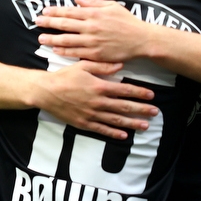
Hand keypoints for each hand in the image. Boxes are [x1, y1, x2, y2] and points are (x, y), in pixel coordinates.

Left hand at [36, 0, 150, 61]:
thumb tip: (77, 0)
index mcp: (94, 14)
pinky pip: (76, 53)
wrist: (141, 40)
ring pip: (67, 40)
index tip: (44, 11)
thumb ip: (93, 3)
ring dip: (52, 39)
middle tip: (37, 22)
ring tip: (41, 38)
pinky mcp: (96, 54)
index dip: (55, 11)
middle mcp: (91, 27)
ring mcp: (92, 42)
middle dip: (49, 23)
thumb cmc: (127, 21)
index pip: (69, 12)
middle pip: (65, 25)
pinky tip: (55, 50)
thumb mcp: (112, 6)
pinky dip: (64, 51)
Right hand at [40, 60, 157, 139]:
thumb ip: (102, 66)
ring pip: (116, 120)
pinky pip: (101, 129)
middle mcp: (98, 102)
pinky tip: (124, 135)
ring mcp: (91, 114)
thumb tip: (120, 65)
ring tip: (145, 125)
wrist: (45, 91)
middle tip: (155, 112)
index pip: (124, 90)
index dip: (139, 93)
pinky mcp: (83, 123)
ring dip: (132, 123)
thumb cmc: (63, 77)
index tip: (151, 95)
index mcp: (99, 86)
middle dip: (141, 109)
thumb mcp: (82, 66)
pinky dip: (113, 133)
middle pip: (124, 106)